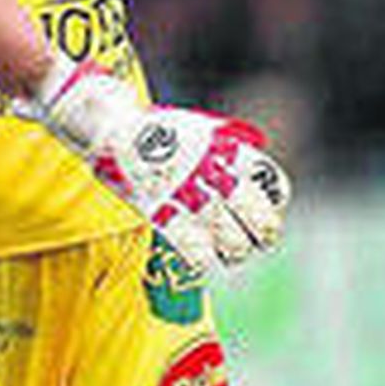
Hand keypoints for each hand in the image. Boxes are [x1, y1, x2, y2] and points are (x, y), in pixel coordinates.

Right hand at [22, 58, 289, 272]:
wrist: (110, 127)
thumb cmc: (158, 131)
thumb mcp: (201, 128)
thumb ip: (229, 146)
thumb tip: (258, 167)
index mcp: (225, 148)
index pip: (270, 181)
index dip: (274, 203)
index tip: (270, 212)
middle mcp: (211, 170)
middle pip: (257, 218)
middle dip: (261, 235)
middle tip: (253, 241)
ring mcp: (186, 193)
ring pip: (232, 241)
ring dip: (235, 251)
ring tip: (228, 250)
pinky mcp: (160, 213)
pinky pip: (196, 253)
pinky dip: (203, 258)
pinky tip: (202, 254)